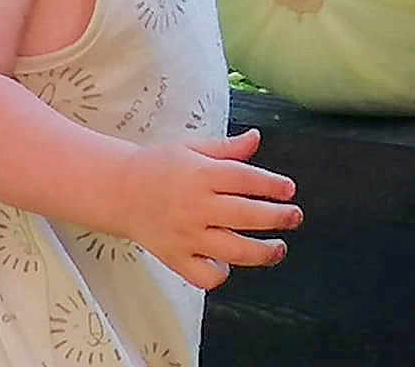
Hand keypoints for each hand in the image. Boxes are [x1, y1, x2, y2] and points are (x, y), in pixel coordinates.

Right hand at [118, 128, 302, 289]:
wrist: (119, 190)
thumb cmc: (159, 165)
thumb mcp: (192, 147)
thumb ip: (227, 148)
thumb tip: (256, 138)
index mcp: (200, 174)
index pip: (245, 179)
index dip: (271, 185)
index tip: (289, 189)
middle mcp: (195, 205)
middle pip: (245, 215)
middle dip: (277, 218)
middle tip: (295, 217)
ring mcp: (185, 235)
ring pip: (232, 251)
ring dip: (262, 253)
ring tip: (278, 248)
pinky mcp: (175, 258)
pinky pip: (204, 276)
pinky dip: (220, 273)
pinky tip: (229, 263)